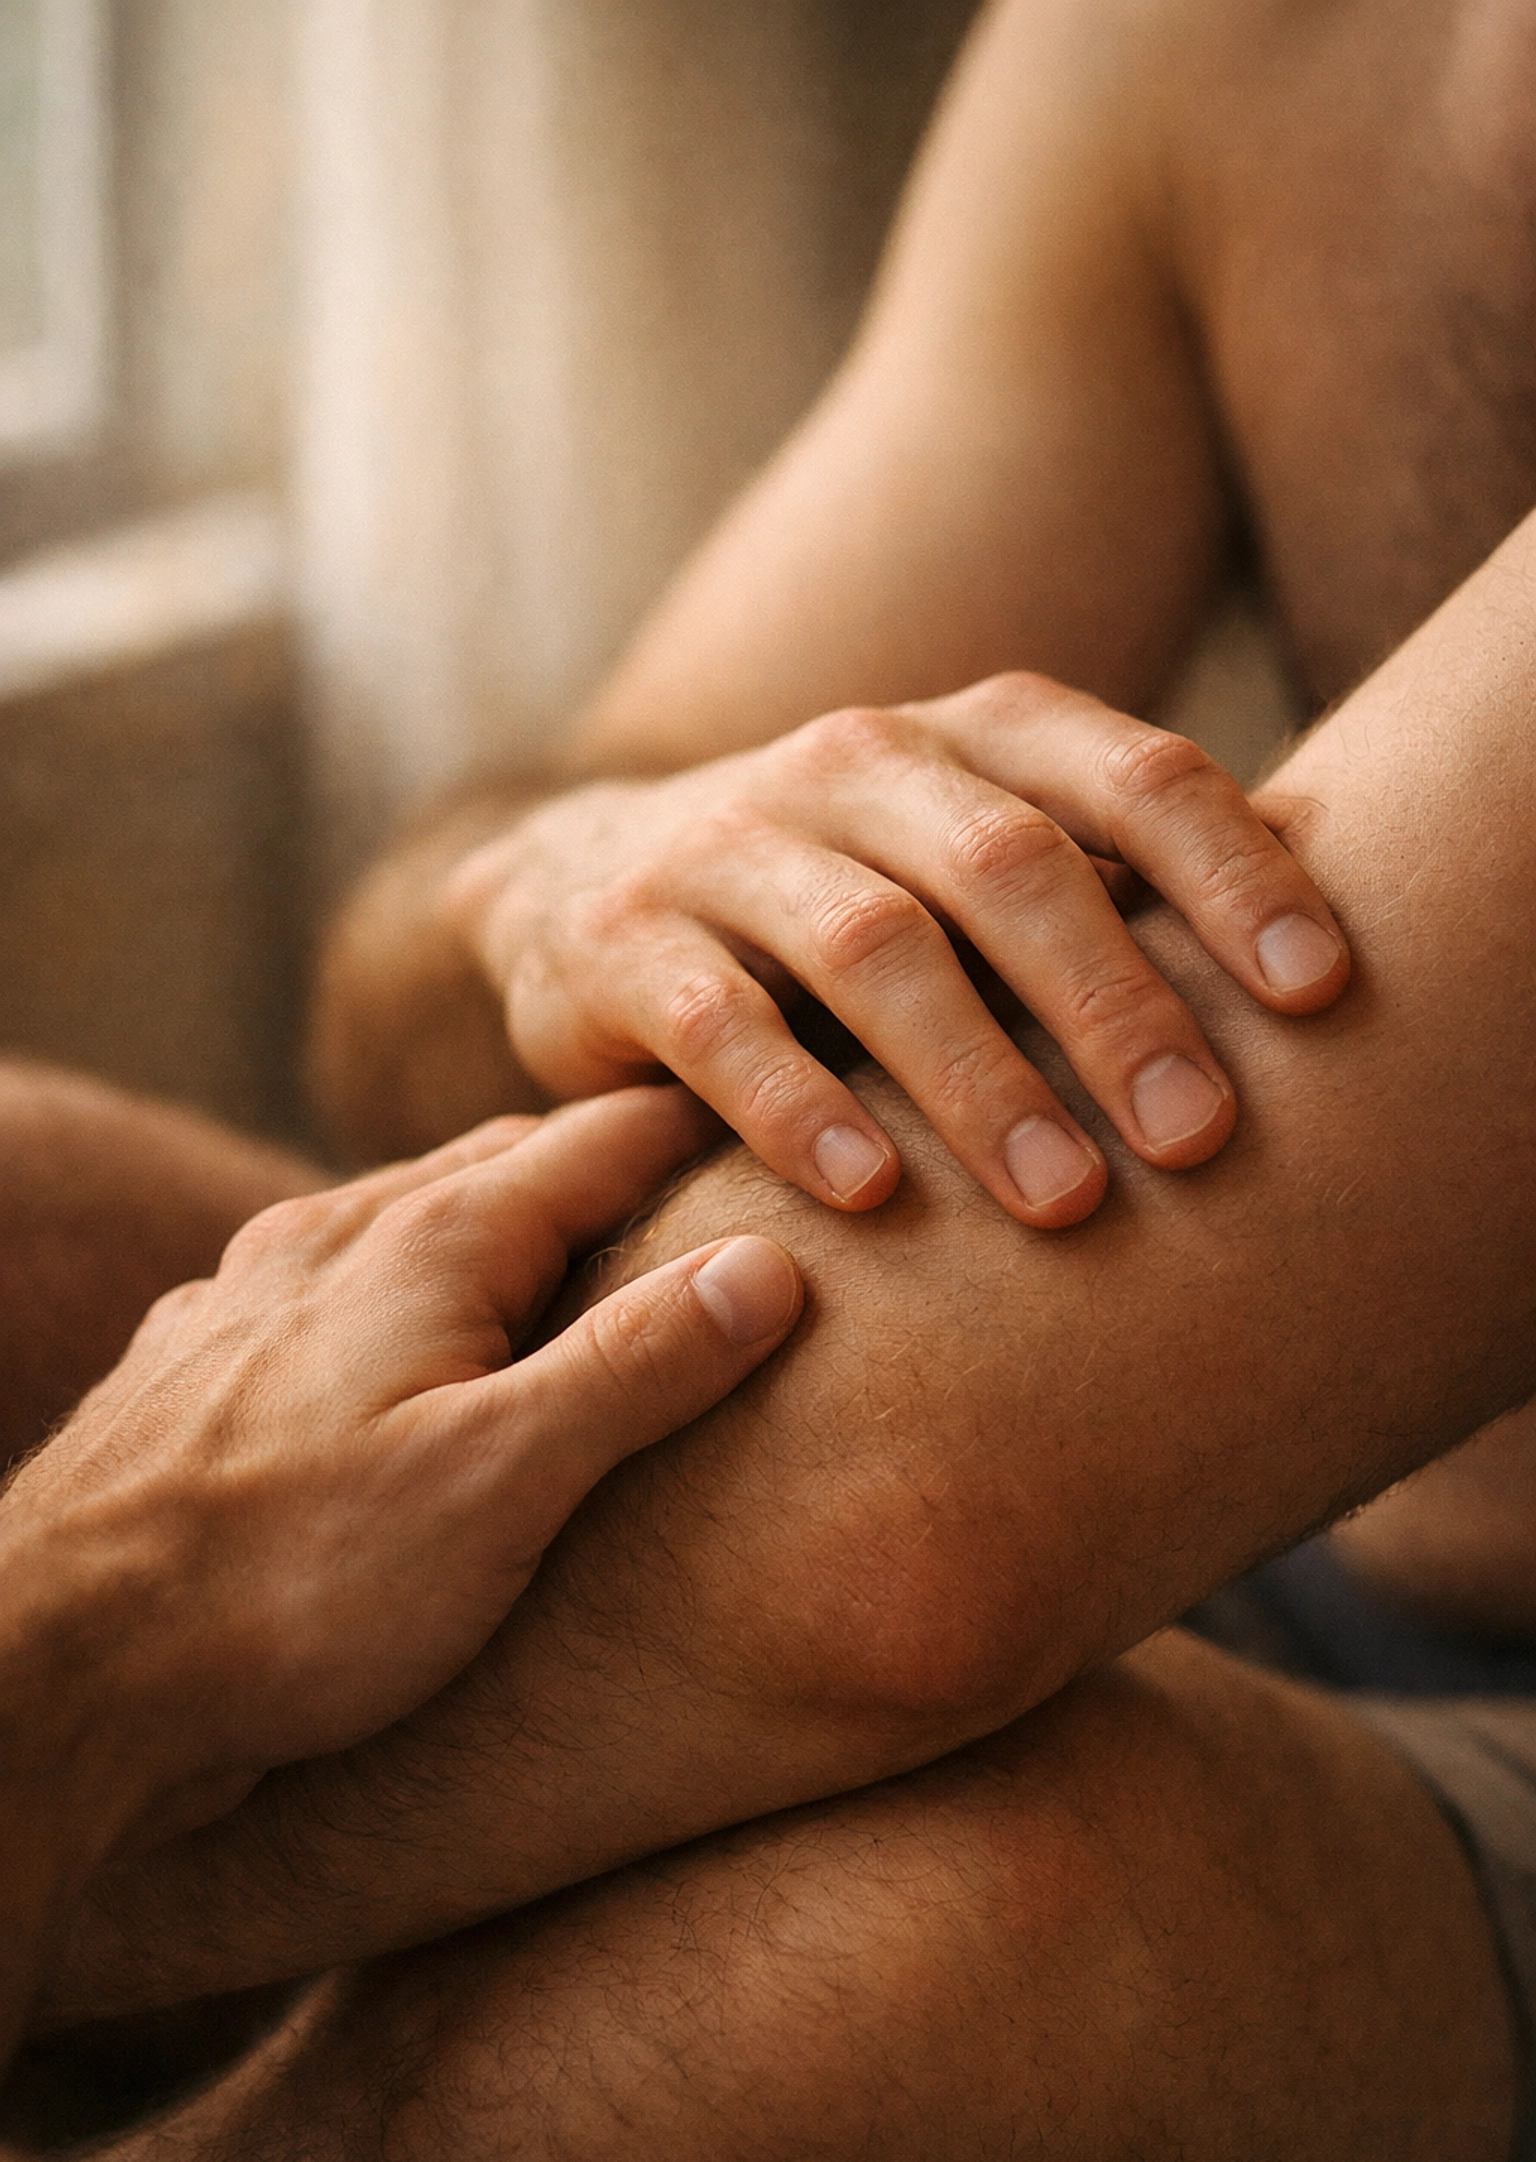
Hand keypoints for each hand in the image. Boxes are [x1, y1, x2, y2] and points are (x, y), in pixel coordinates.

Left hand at [0, 1090, 800, 1854]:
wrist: (59, 1673)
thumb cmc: (293, 1583)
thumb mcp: (505, 1479)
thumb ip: (637, 1366)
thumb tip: (764, 1265)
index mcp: (425, 1245)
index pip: (593, 1144)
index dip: (690, 1130)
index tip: (770, 1120)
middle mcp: (325, 1242)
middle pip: (494, 1168)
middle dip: (596, 1166)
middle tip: (688, 1184)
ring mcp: (244, 1300)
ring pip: (397, 1226)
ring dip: (490, 1228)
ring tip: (555, 1259)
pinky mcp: (194, 1372)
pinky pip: (321, 1293)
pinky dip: (396, 1297)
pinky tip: (390, 1352)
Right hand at [448, 674, 1347, 1226]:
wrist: (577, 888)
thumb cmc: (845, 898)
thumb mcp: (977, 862)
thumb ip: (1113, 886)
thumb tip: (1326, 957)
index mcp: (972, 733)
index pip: (1130, 776)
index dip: (1232, 875)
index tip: (1318, 996)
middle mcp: (853, 762)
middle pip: (1008, 865)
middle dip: (1114, 1004)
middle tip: (1199, 1137)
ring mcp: (726, 843)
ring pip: (872, 946)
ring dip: (977, 1077)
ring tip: (1063, 1198)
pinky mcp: (618, 942)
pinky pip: (716, 1023)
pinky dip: (796, 1106)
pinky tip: (869, 1194)